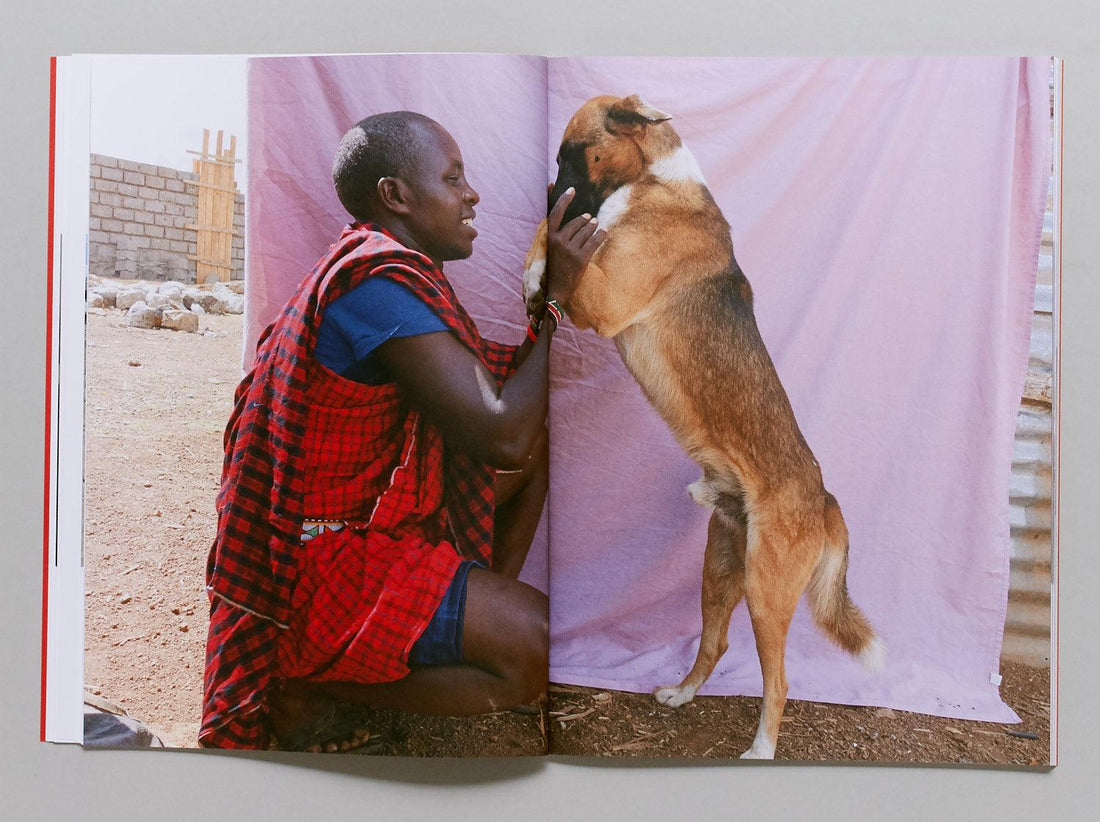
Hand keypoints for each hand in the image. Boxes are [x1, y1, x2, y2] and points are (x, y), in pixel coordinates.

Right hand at [545, 188, 606, 304]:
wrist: (557, 291)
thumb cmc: (555, 268)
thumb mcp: (552, 249)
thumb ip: (557, 233)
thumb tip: (569, 217)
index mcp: (549, 238)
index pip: (556, 214)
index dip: (563, 200)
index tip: (572, 189)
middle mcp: (559, 242)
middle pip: (576, 223)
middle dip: (585, 220)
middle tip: (590, 219)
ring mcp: (570, 250)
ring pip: (587, 231)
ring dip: (593, 227)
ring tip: (595, 225)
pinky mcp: (581, 258)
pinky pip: (595, 241)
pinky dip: (601, 235)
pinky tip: (605, 231)